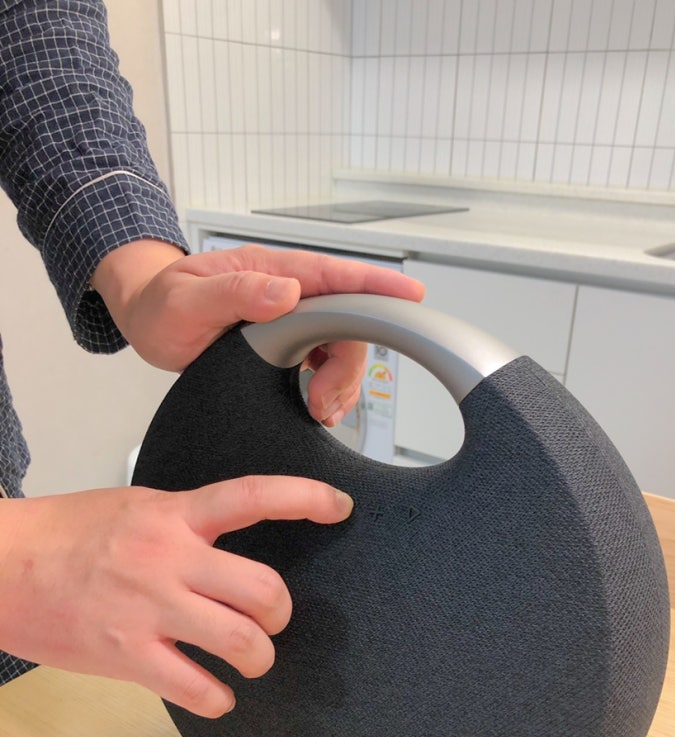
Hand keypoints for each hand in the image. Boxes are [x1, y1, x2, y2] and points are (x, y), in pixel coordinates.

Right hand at [0, 477, 352, 716]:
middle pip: (264, 590)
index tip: (339, 506)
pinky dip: (218, 699)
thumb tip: (228, 547)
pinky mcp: (129, 655)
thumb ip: (186, 523)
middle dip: (280, 613)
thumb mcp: (135, 507)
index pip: (253, 496)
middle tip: (271, 619)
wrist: (0, 566)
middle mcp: (170, 559)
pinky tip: (214, 694)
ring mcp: (151, 609)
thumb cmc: (66, 534)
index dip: (305, 498)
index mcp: (174, 515)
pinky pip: (199, 689)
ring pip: (243, 643)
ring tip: (250, 659)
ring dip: (259, 658)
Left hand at [90, 240, 424, 426]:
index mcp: (269, 271)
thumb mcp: (187, 300)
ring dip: (339, 384)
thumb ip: (236, 292)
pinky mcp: (288, 341)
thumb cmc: (161, 305)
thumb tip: (288, 291)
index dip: (376, 286)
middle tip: (325, 403)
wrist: (146, 318)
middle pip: (346, 323)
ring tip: (319, 411)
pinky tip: (317, 407)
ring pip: (340, 348)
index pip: (334, 275)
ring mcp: (290, 316)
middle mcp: (287, 290)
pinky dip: (329, 390)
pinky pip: (325, 363)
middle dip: (349, 366)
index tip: (411, 296)